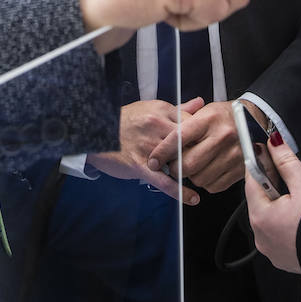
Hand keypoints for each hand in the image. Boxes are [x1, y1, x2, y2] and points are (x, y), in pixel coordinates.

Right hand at [88, 97, 203, 204]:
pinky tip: (193, 199)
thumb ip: (178, 108)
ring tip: (202, 179)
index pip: (192, 123)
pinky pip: (163, 181)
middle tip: (207, 163)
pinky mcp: (139, 166)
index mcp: (161, 111)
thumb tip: (201, 102)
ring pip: (179, 161)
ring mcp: (148, 147)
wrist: (92, 131)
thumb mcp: (151, 109)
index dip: (202, 136)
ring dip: (191, 172)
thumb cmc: (124, 121)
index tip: (208, 144)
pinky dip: (180, 191)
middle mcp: (156, 127)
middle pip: (189, 142)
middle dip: (200, 154)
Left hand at [146, 100, 244, 193]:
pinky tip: (206, 170)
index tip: (153, 160)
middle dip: (175, 169)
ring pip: (199, 178)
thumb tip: (160, 144)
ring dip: (191, 176)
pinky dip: (206, 182)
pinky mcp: (240, 170)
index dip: (162, 152)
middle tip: (172, 166)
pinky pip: (213, 186)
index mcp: (209, 119)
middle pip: (187, 164)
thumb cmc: (223, 116)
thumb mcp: (204, 111)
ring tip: (192, 166)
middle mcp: (222, 137)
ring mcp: (232, 155)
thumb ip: (182, 126)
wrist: (254, 120)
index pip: (178, 138)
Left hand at [245, 133, 300, 273]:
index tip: (262, 150)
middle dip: (270, 181)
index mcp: (261, 217)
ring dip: (278, 202)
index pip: (251, 181)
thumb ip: (286, 161)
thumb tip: (275, 144)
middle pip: (259, 199)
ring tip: (295, 192)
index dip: (258, 162)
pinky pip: (278, 232)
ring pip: (269, 217)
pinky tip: (299, 214)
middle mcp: (261, 237)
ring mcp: (272, 250)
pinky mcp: (283, 258)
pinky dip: (284, 221)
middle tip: (280, 165)